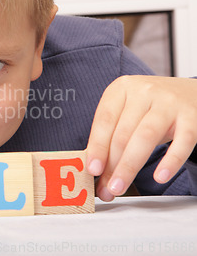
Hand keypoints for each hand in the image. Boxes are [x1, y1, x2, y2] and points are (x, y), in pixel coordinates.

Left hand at [86, 76, 196, 200]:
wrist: (192, 93)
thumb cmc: (152, 107)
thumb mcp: (128, 111)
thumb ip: (111, 135)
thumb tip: (97, 170)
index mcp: (121, 88)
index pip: (104, 120)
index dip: (96, 146)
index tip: (92, 169)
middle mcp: (143, 92)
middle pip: (122, 133)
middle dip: (112, 166)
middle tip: (107, 188)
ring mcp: (169, 103)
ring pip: (145, 138)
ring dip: (129, 166)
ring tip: (120, 187)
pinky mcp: (192, 117)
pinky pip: (181, 142)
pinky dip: (170, 161)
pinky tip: (159, 177)